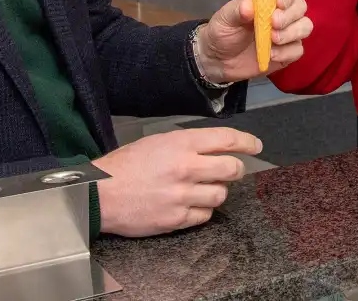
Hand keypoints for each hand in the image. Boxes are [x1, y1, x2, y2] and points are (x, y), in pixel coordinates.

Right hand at [93, 128, 261, 236]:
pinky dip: (202, 210)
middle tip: (232, 170)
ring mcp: (182, 196)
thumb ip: (186, 144)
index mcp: (180, 143)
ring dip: (217, 191)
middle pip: (232, 169)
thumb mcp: (156, 142)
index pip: (226, 139)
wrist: (101, 193)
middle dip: (237, 169)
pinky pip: (205, 216)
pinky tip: (190, 204)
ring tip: (202, 188)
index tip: (256, 146)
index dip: (247, 142)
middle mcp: (186, 168)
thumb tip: (214, 148)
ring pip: (221, 195)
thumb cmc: (125, 165)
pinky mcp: (177, 219)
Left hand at [195, 0, 311, 82]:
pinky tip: (271, 54)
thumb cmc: (222, 32)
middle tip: (273, 23)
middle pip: (300, 5)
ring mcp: (286, 32)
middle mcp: (280, 12)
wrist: (219, 60)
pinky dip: (287, 52)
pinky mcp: (287, 52)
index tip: (279, 2)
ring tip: (273, 40)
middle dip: (290, 15)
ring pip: (305, 26)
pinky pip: (298, 49)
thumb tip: (249, 6)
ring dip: (292, 32)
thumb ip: (237, 10)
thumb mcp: (224, 18)